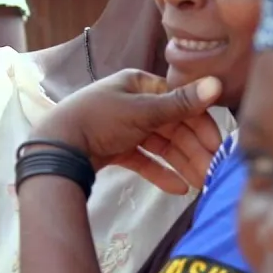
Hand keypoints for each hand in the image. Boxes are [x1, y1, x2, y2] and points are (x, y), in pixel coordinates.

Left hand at [31, 70, 223, 193]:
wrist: (56, 147)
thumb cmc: (99, 120)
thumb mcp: (142, 111)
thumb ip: (181, 104)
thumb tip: (217, 84)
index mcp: (140, 85)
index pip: (181, 103)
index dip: (201, 124)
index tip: (217, 147)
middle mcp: (135, 103)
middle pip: (173, 127)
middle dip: (194, 150)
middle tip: (213, 172)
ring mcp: (125, 127)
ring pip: (161, 146)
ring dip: (182, 163)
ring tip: (201, 184)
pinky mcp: (116, 149)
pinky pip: (145, 160)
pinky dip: (160, 172)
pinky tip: (178, 189)